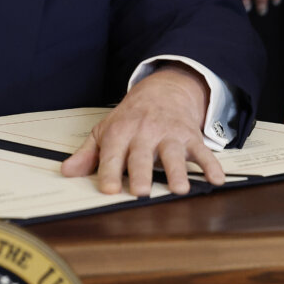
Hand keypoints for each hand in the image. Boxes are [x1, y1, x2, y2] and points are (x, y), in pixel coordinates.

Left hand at [60, 65, 224, 195]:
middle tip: (141, 191)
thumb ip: (87, 154)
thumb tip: (67, 171)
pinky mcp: (190, 136)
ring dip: (177, 171)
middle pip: (142, 155)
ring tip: (179, 189)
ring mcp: (169, 134)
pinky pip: (202, 151)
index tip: (108, 190)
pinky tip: (217, 179)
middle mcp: (144, 133)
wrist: (162, 92)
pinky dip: (211, 165)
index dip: (108, 173)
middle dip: (141, 173)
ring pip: (173, 154)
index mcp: (120, 133)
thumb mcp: (104, 131)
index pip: (112, 156)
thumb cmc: (130, 118)